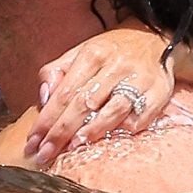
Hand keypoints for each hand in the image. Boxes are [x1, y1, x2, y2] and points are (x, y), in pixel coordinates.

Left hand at [26, 26, 174, 165]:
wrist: (155, 39)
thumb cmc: (111, 52)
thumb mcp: (80, 52)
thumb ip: (57, 72)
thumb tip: (43, 98)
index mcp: (93, 54)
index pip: (64, 92)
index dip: (46, 119)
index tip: (33, 141)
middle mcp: (116, 66)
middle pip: (84, 103)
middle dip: (61, 132)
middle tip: (45, 153)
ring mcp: (140, 79)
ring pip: (113, 110)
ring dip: (92, 131)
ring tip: (73, 148)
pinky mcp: (160, 91)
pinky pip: (141, 116)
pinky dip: (125, 129)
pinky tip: (110, 138)